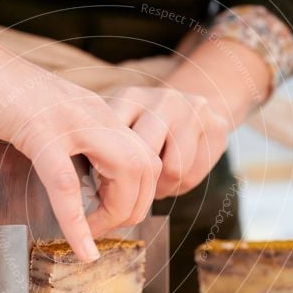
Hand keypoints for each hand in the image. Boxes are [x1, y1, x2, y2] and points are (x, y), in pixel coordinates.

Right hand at [0, 0, 160, 260]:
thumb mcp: (48, 113)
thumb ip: (69, 137)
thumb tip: (74, 172)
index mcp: (96, 111)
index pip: (143, 157)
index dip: (136, 196)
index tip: (107, 218)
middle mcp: (93, 113)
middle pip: (144, 168)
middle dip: (131, 210)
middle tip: (101, 233)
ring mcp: (69, 121)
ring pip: (122, 175)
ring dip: (111, 216)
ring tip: (90, 240)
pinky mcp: (38, 132)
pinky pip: (67, 186)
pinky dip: (77, 223)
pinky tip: (81, 250)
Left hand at [107, 86, 231, 198]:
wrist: (197, 98)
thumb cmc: (144, 123)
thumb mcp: (117, 124)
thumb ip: (100, 147)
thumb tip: (76, 192)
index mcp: (130, 97)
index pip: (113, 143)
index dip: (107, 174)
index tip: (101, 195)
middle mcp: (162, 100)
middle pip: (145, 159)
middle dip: (135, 186)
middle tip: (128, 195)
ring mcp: (192, 111)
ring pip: (171, 171)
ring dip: (158, 189)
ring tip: (151, 186)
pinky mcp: (216, 127)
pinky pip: (192, 176)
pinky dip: (178, 187)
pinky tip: (171, 179)